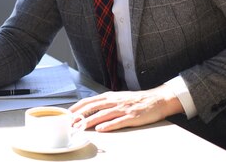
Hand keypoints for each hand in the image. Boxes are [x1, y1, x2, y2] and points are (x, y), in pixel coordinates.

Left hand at [68, 85, 183, 131]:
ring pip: (103, 114)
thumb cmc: (137, 100)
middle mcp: (114, 101)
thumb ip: (106, 103)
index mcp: (110, 97)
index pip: (90, 100)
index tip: (68, 113)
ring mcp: (123, 109)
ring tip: (81, 126)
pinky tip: (101, 129)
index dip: (78, 106)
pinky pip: (118, 121)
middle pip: (93, 107)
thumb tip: (91, 109)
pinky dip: (108, 125)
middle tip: (71, 122)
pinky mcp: (132, 117)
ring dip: (90, 121)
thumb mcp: (119, 98)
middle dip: (80, 114)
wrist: (156, 100)